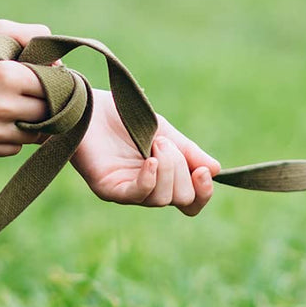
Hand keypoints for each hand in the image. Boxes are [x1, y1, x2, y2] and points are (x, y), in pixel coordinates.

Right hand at [0, 20, 51, 154]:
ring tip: (12, 106)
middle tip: (26, 93)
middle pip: (47, 113)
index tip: (40, 77)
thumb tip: (58, 66)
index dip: (50, 81)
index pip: (52, 87)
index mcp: (6, 75)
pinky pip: (16, 147)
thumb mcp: (0, 32)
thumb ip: (34, 35)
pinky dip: (13, 137)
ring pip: (35, 134)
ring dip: (29, 123)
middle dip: (42, 104)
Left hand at [71, 90, 219, 214]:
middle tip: (163, 141)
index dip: (203, 192)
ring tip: (155, 142)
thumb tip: (216, 170)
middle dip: (181, 168)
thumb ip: (188, 151)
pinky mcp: (108, 189)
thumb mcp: (164, 131)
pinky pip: (136, 195)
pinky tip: (150, 161)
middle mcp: (147, 190)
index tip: (204, 170)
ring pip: (162, 198)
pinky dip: (149, 179)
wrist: (90, 104)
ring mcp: (127, 191)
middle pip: (181, 199)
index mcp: (163, 178)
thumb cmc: (124, 116)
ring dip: (167, 167)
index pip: (191, 202)